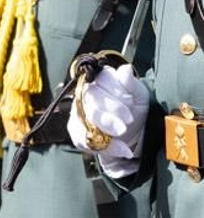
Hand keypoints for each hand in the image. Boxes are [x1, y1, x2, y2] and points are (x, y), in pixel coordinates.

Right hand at [67, 63, 150, 177]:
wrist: (135, 134)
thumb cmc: (136, 109)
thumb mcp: (140, 96)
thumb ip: (131, 84)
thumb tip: (126, 69)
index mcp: (101, 80)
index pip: (101, 80)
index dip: (115, 91)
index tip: (130, 102)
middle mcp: (86, 93)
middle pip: (90, 99)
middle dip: (111, 110)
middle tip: (128, 120)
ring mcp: (78, 111)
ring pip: (84, 118)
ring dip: (105, 128)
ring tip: (123, 134)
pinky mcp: (77, 130)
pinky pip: (82, 138)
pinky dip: (105, 146)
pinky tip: (121, 148)